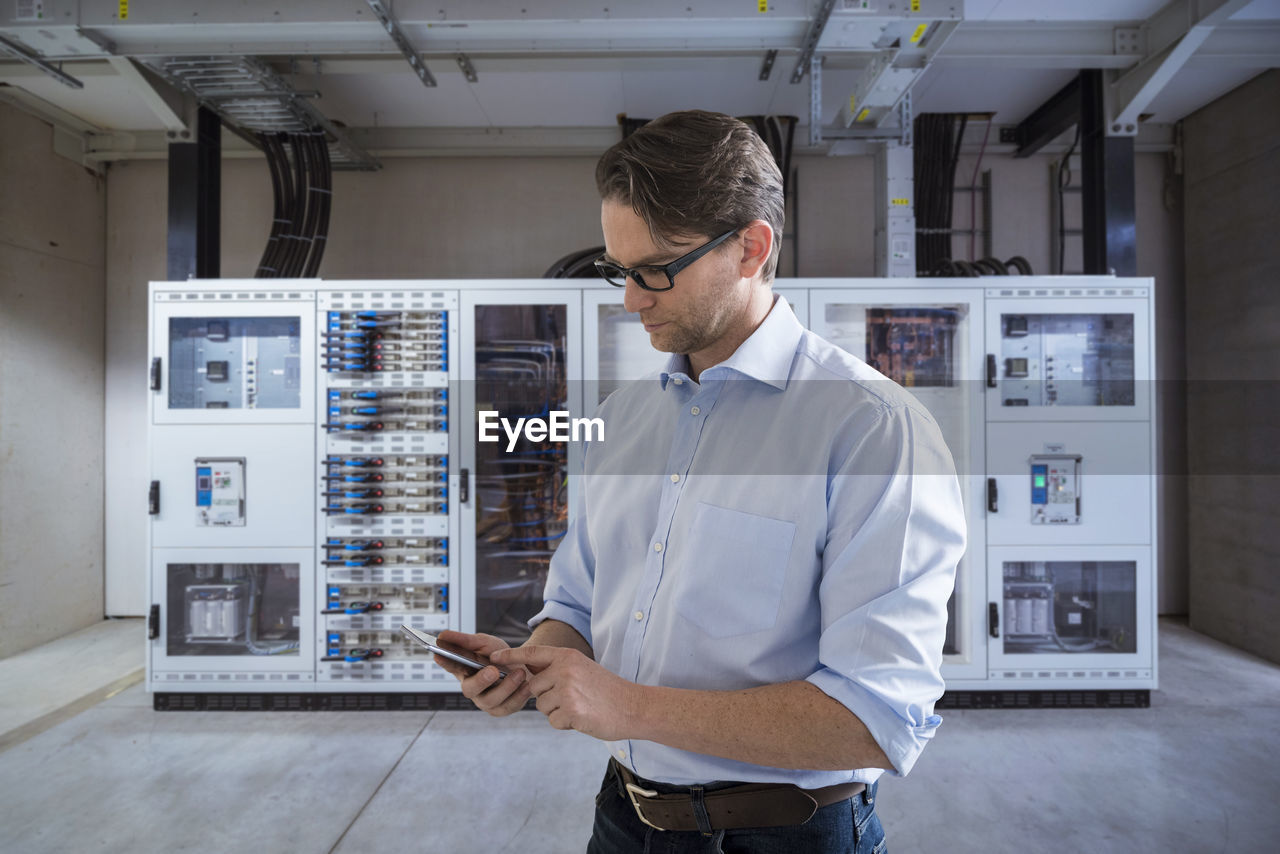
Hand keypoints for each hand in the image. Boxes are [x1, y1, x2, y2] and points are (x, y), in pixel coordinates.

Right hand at [434, 630, 531, 716]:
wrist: (524, 666)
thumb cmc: (500, 656)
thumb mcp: (485, 643)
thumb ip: (466, 641)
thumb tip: (442, 635)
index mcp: (464, 670)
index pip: (450, 665)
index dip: (444, 662)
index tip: (439, 654)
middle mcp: (472, 687)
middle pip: (470, 689)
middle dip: (481, 681)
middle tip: (493, 670)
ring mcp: (486, 701)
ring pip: (491, 700)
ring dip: (506, 686)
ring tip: (519, 673)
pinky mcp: (502, 709)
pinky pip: (509, 706)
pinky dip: (519, 695)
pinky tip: (527, 685)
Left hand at [490, 645, 639, 740]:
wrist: (633, 706)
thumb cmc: (608, 691)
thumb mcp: (583, 669)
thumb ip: (558, 670)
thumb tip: (531, 677)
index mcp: (568, 657)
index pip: (532, 654)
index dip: (510, 656)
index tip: (492, 658)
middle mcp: (565, 670)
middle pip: (534, 687)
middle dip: (547, 697)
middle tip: (574, 698)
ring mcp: (567, 690)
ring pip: (542, 706)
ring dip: (557, 711)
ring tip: (581, 706)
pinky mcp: (571, 711)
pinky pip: (553, 721)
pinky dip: (566, 724)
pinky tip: (583, 717)